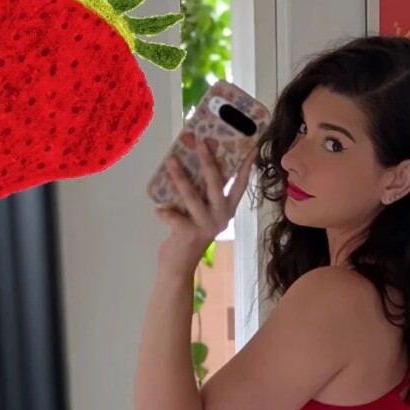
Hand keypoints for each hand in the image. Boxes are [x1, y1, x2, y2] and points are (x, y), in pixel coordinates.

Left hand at [155, 139, 258, 278]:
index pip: (239, 186)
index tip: (252, 147)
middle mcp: (220, 218)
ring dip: (181, 178)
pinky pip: (174, 217)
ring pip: (193, 197)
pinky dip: (164, 212)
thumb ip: (200, 193)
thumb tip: (191, 160)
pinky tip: (158, 209)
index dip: (245, 167)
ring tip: (171, 161)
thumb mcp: (199, 212)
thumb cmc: (188, 234)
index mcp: (226, 211)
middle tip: (200, 143)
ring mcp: (205, 227)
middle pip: (216, 186)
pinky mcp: (189, 235)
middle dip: (208, 163)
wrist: (178, 267)